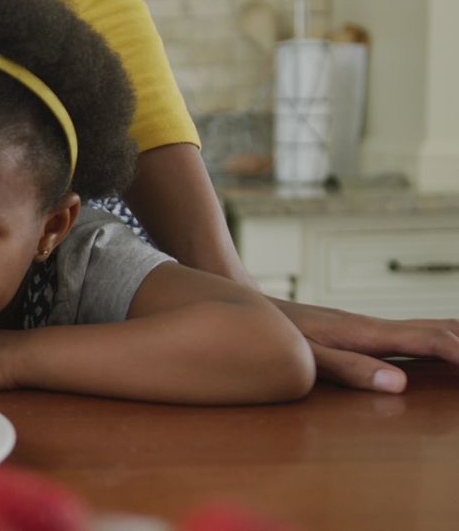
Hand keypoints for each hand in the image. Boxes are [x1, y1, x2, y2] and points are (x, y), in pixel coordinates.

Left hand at [272, 298, 458, 392]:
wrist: (245, 302)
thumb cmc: (273, 334)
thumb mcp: (306, 358)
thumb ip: (350, 370)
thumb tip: (399, 384)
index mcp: (367, 334)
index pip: (430, 341)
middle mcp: (373, 326)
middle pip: (439, 329)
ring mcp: (367, 326)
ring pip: (428, 327)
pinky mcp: (359, 330)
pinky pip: (411, 334)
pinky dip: (439, 339)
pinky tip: (444, 348)